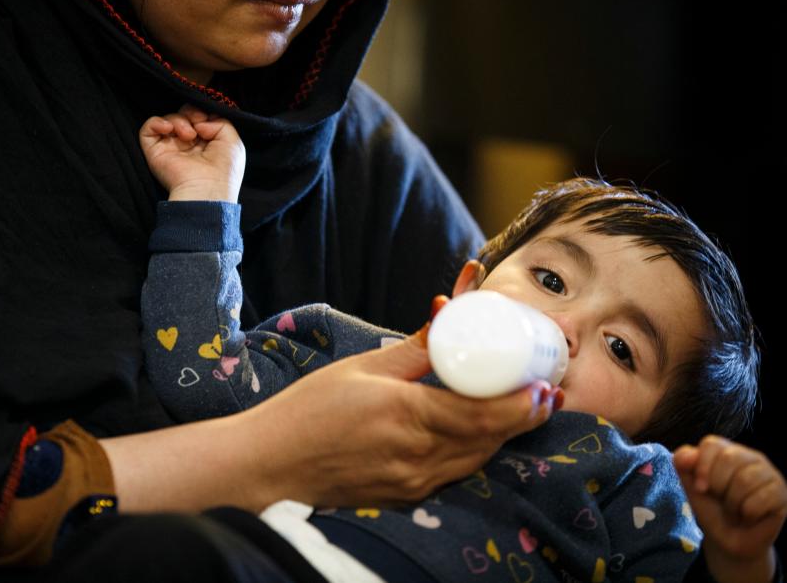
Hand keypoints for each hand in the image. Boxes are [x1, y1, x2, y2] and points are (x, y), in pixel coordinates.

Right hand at [102, 321, 556, 514]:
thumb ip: (413, 350)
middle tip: (543, 395)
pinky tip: (476, 434)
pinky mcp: (403, 496)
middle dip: (522, 420)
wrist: (269, 465)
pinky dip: (473, 452)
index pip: (483, 415)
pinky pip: (452, 473)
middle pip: (488, 441)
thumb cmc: (308, 411)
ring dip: (501, 436)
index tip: (543, 388)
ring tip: (520, 412)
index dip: (521, 405)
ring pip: (475, 460)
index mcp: (409, 417)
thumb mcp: (361, 368)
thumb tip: (447, 317)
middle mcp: (418, 457)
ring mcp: (412, 482)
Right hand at [138, 104, 244, 201]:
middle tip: (197, 124)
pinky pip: (147, 129)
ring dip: (178, 120)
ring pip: (168, 120)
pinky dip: (156, 122)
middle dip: (190, 113)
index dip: (201, 113)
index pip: (198, 118)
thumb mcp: (233, 141)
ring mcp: (170, 148)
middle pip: (183, 115)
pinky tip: (168, 128)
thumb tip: (199, 121)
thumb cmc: (224, 171)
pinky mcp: (154, 152)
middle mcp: (187, 146)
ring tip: (189, 135)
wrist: (207, 190)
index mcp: (206, 144)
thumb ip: (220, 121)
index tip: (206, 120)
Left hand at [674, 436, 786, 582]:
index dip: (702, 467)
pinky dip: (748, 514)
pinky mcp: (782, 493)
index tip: (700, 488)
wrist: (729, 540)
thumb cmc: (712, 508)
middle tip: (721, 500)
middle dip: (718, 486)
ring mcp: (770, 474)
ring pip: (745, 480)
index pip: (712, 444)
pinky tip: (749, 517)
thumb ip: (684, 464)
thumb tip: (689, 455)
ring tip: (735, 509)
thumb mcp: (691, 486)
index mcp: (727, 450)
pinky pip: (760, 500)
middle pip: (729, 459)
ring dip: (732, 503)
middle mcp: (751, 457)